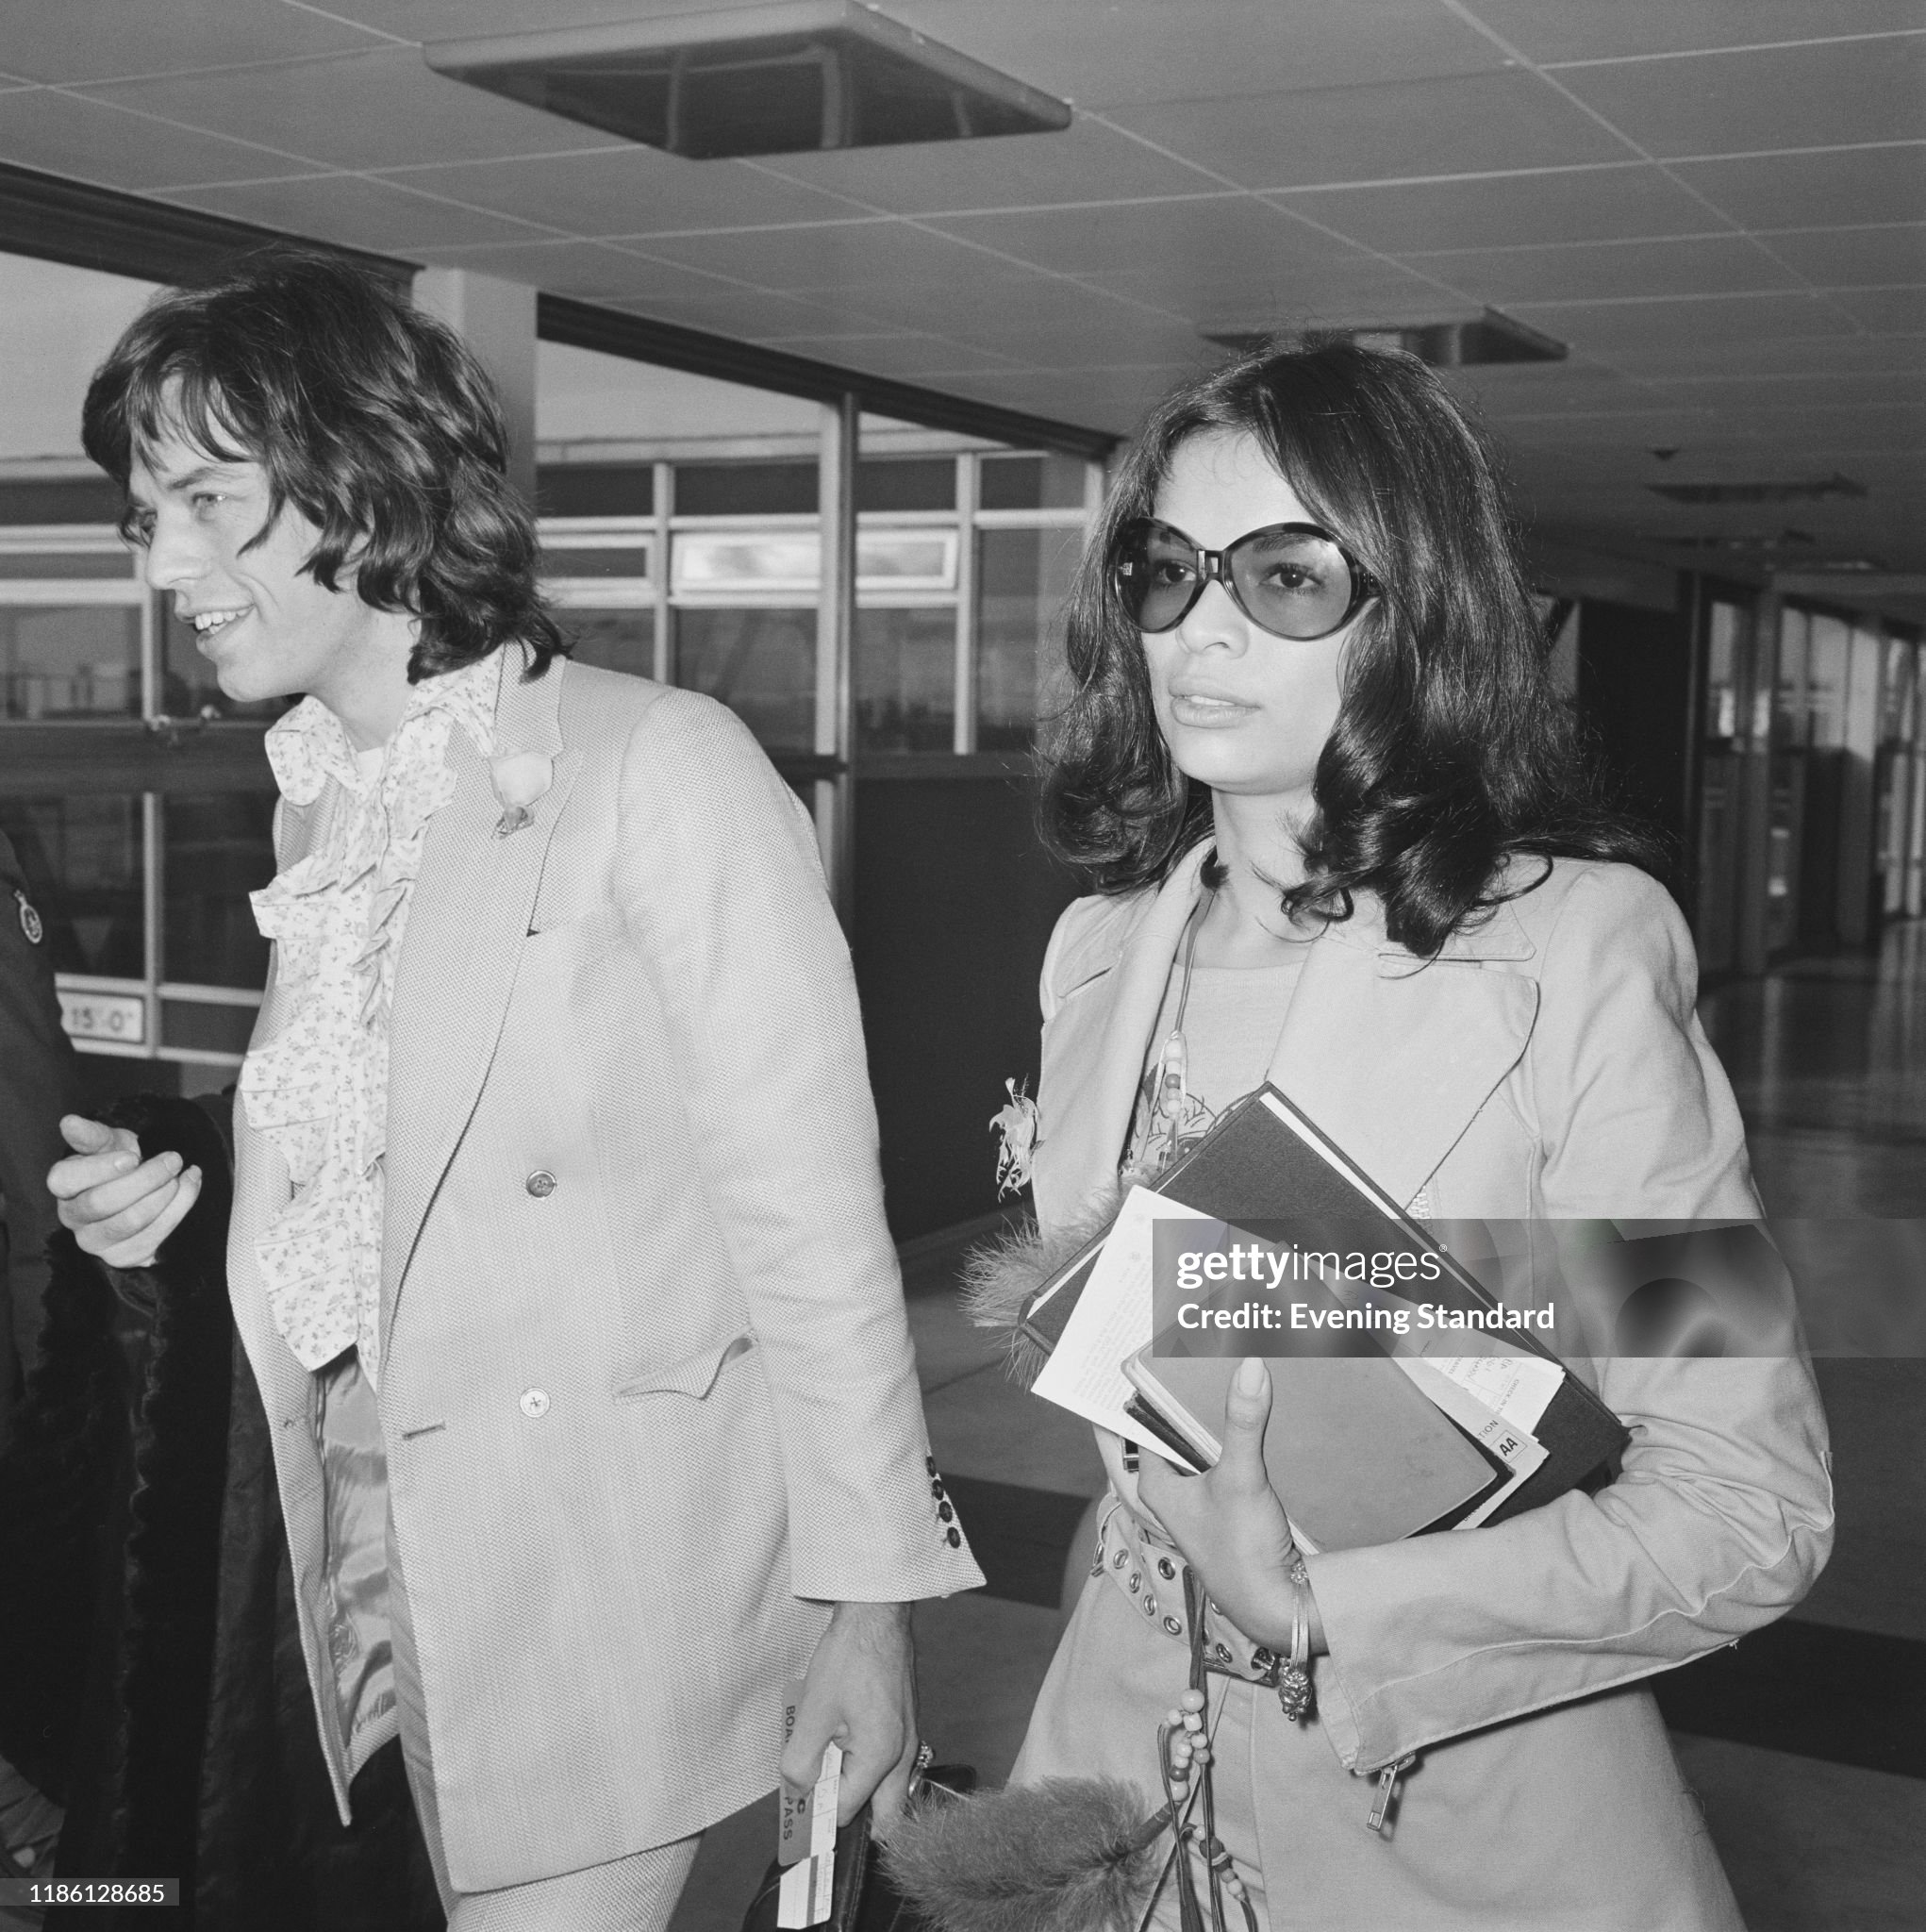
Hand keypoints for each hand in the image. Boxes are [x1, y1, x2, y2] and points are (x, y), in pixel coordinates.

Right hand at [47, 1115, 202, 1267]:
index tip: (133, 1156)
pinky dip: (179, 1209)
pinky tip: (189, 1187)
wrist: (146, 1187)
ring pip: (130, 1221)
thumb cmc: (123, 1161)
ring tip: (182, 1174)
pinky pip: (153, 1239)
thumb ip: (92, 1135)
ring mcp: (95, 1241)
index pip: (65, 1180)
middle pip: (102, 1202)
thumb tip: (69, 1122)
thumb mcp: (110, 1143)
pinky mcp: (123, 1257)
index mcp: (63, 1186)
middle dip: (145, 1179)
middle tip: (173, 1160)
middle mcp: (73, 1217)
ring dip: (165, 1194)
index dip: (100, 1169)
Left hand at [780, 1601, 917, 1833]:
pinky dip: (865, 1760)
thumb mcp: (813, 1712)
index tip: (799, 1797)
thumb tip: (797, 1791)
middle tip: (819, 1790)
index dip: (819, 1808)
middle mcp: (904, 1755)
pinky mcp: (906, 1722)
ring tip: (827, 1754)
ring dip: (856, 1783)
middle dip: (849, 1809)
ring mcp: (909, 1738)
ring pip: (887, 1787)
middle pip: (883, 1814)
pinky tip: (841, 1733)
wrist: (877, 1614)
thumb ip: (800, 1762)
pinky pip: (889, 1760)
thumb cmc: (850, 1657)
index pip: (848, 1811)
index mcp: (882, 1759)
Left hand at [1136, 1358, 1322, 1655]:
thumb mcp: (1241, 1478)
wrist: (1276, 1605)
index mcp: (1156, 1483)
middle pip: (1172, 1430)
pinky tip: (1252, 1412)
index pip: (1140, 1422)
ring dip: (1213, 1415)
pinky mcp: (1228, 1505)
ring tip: (1226, 1368)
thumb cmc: (1241, 1550)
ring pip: (1200, 1443)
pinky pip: (1224, 1457)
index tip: (1158, 1349)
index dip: (1148, 1387)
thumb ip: (1243, 1421)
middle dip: (1186, 1395)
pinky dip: (1234, 1436)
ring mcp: (1200, 1498)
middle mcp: (1172, 1489)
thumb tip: (1250, 1365)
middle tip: (1198, 1351)